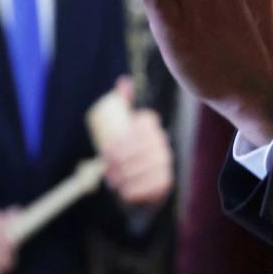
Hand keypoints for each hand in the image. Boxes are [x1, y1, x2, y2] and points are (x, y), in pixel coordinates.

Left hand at [101, 76, 173, 209]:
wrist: (134, 180)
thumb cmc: (123, 149)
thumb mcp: (121, 125)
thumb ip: (122, 103)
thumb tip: (123, 82)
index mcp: (151, 128)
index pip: (142, 130)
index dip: (123, 141)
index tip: (106, 151)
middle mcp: (163, 144)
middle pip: (143, 149)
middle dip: (123, 159)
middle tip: (106, 167)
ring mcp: (166, 164)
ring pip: (148, 167)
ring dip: (128, 175)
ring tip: (112, 179)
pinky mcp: (166, 184)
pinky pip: (154, 186)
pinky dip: (138, 190)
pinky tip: (126, 191)